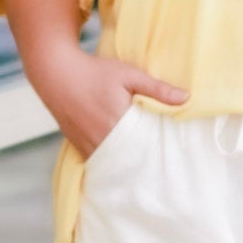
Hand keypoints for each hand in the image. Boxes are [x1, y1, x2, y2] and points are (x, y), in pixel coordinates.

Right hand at [38, 50, 189, 159]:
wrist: (56, 72)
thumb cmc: (95, 71)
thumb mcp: (129, 75)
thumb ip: (157, 88)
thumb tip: (186, 98)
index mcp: (117, 122)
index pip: (143, 148)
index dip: (156, 155)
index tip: (170, 159)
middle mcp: (100, 138)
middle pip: (128, 161)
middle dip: (143, 165)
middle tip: (161, 171)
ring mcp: (87, 144)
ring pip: (112, 164)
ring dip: (126, 166)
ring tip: (144, 170)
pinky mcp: (77, 145)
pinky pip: (98, 161)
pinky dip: (110, 163)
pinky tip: (122, 164)